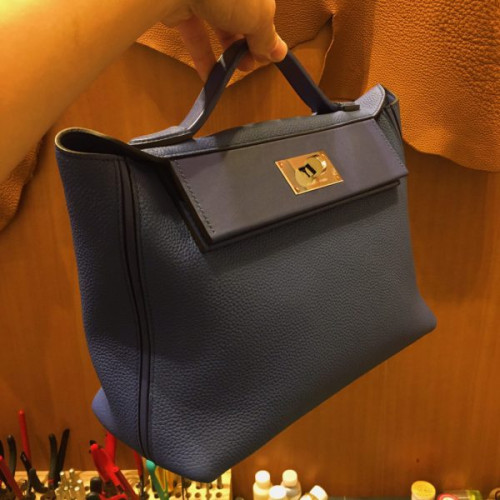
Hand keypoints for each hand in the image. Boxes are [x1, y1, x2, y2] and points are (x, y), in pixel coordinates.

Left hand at [162, 0, 287, 79]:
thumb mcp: (259, 17)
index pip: (261, 6)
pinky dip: (203, 56)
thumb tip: (278, 53)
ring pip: (217, 23)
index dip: (265, 30)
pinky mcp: (178, 6)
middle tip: (250, 64)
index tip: (267, 55)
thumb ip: (267, 37)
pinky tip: (211, 77)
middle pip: (240, 14)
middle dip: (246, 43)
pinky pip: (195, 34)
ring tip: (235, 71)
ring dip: (227, 51)